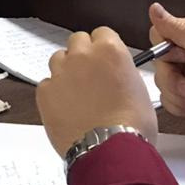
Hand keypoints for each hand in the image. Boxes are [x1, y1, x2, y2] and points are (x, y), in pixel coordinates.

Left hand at [36, 28, 157, 156]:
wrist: (110, 150)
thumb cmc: (132, 125)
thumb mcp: (139, 89)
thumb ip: (122, 71)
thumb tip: (116, 73)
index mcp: (109, 50)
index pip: (102, 33)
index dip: (104, 47)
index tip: (105, 59)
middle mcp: (82, 55)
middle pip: (77, 40)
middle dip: (83, 54)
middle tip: (91, 76)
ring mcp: (61, 72)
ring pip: (58, 59)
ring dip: (66, 70)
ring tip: (77, 94)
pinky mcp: (45, 91)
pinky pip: (46, 83)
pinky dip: (54, 93)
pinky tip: (66, 108)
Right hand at [148, 2, 184, 137]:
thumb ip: (177, 29)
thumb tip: (154, 7)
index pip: (159, 34)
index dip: (165, 49)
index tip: (182, 57)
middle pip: (158, 62)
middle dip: (172, 79)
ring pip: (162, 83)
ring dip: (178, 95)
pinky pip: (169, 101)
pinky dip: (181, 106)